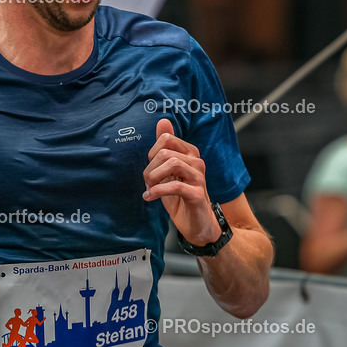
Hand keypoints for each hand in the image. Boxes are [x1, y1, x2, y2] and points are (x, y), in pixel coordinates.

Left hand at [143, 119, 220, 246]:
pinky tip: (150, 197)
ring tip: (149, 189)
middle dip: (150, 169)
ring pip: (172, 164)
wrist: (197, 225)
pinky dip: (158, 191)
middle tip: (147, 183)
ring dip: (154, 178)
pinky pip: (175, 186)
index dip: (152, 154)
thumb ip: (165, 147)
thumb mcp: (168, 171)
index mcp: (190, 153)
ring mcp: (199, 177)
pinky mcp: (198, 194)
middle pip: (165, 152)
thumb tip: (163, 121)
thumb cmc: (181, 197)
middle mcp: (197, 162)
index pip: (166, 139)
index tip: (150, 170)